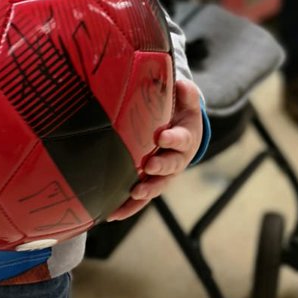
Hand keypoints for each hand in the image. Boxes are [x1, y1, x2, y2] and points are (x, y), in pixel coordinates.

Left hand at [106, 77, 203, 221]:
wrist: (182, 137)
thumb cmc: (180, 116)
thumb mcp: (186, 102)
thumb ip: (185, 93)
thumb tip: (180, 83)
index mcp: (184, 139)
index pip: (180, 139)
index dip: (172, 139)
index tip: (163, 136)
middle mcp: (175, 160)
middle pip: (169, 167)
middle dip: (159, 168)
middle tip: (149, 166)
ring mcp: (162, 175)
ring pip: (155, 186)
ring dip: (145, 192)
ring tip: (134, 193)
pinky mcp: (149, 184)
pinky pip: (140, 200)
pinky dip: (128, 207)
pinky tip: (112, 215)